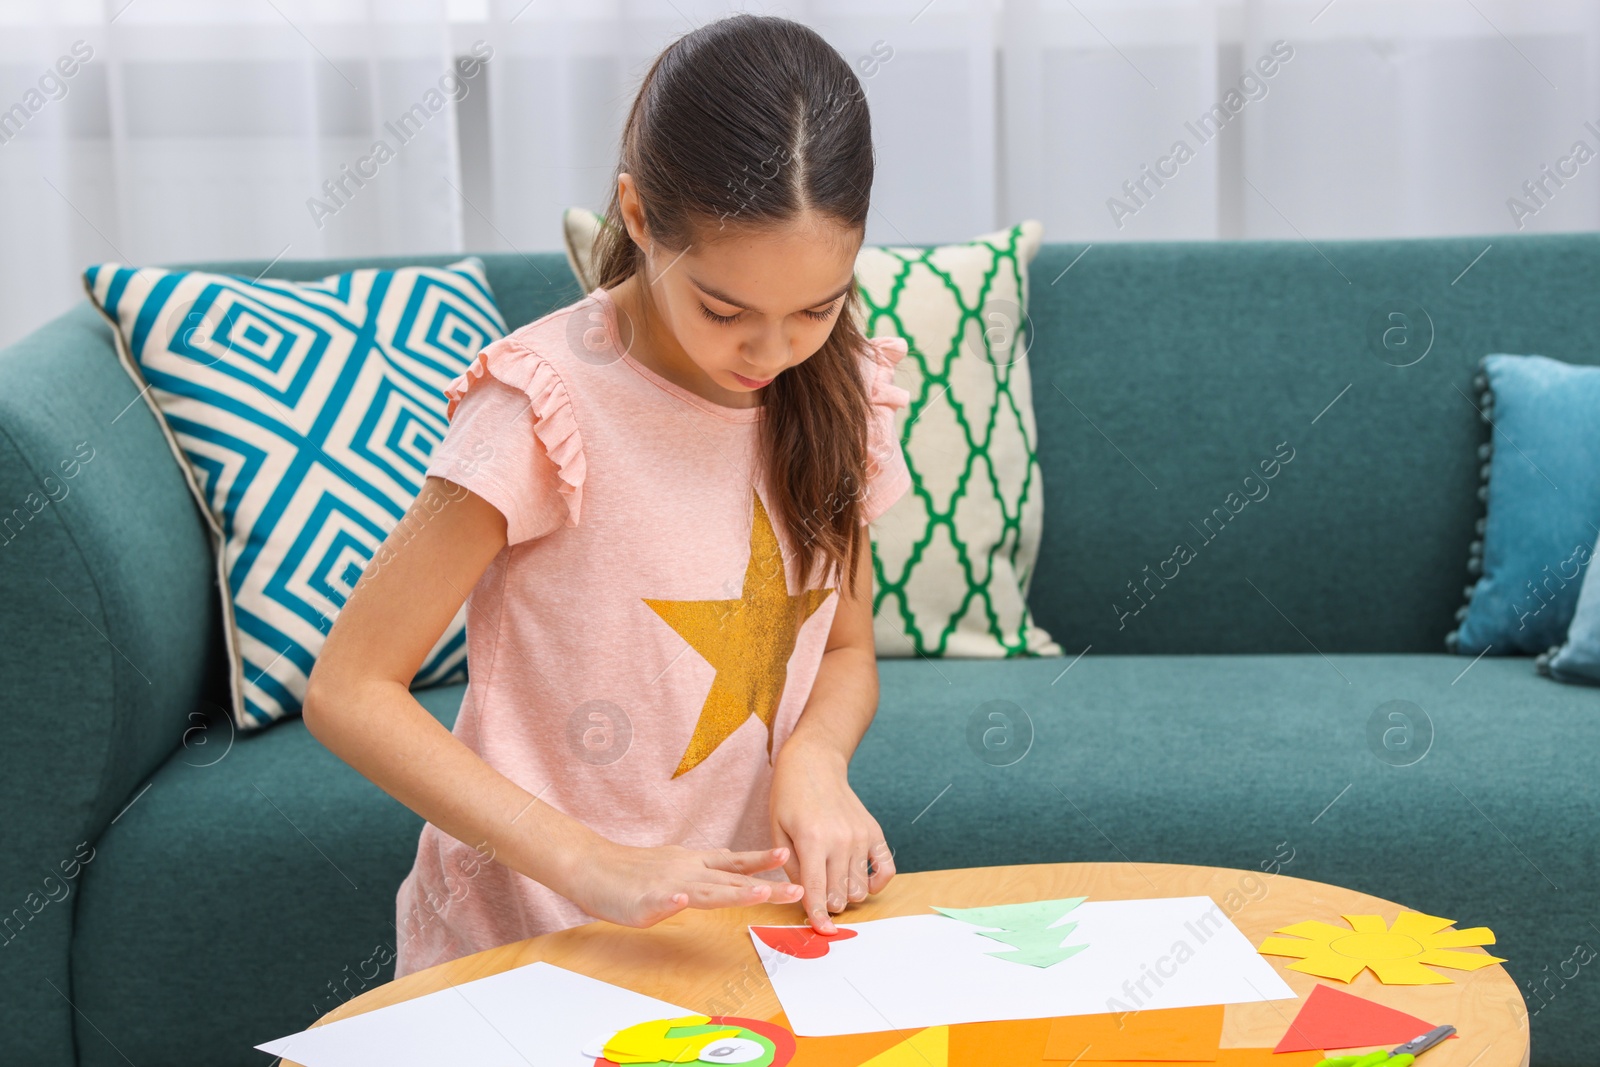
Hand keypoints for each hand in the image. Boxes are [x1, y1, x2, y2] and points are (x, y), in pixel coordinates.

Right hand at [557, 840, 804, 927]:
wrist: (591, 866)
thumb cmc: (633, 870)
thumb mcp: (675, 863)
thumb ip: (704, 866)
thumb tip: (730, 860)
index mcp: (695, 864)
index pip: (735, 863)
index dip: (763, 860)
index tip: (790, 856)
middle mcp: (687, 871)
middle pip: (732, 880)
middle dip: (766, 885)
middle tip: (797, 889)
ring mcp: (667, 884)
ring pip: (706, 890)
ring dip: (733, 891)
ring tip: (760, 892)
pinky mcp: (643, 900)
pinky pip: (659, 901)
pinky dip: (671, 901)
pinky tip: (680, 901)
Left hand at [770, 737, 894, 932]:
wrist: (814, 763)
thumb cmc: (789, 797)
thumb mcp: (777, 831)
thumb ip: (791, 867)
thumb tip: (806, 898)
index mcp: (812, 840)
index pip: (817, 890)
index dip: (818, 916)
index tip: (821, 931)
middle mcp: (841, 840)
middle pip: (840, 894)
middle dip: (828, 905)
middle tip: (818, 897)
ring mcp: (860, 837)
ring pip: (860, 888)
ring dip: (846, 896)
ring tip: (832, 885)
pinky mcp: (874, 832)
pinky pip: (886, 870)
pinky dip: (876, 884)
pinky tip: (861, 883)